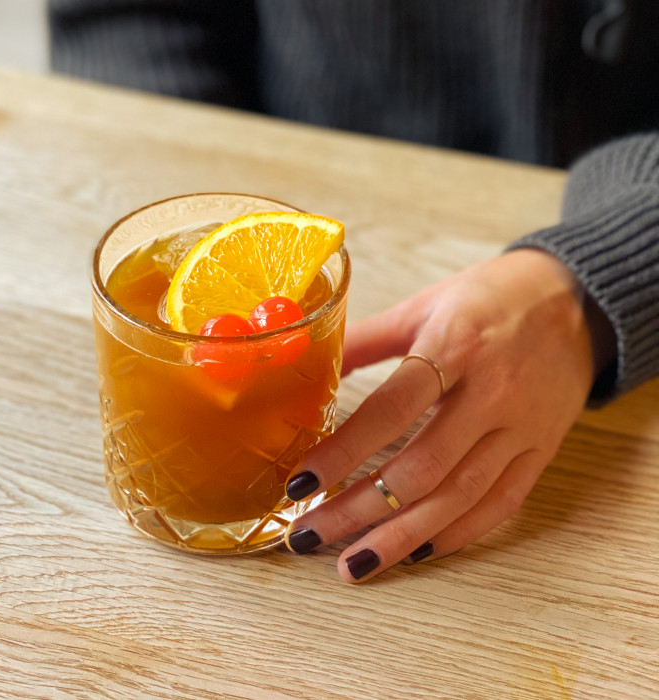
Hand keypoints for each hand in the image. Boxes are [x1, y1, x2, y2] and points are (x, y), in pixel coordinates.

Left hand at [284, 249, 601, 581]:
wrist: (577, 300)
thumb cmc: (489, 298)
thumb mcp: (423, 305)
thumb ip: (366, 338)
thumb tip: (310, 365)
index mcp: (454, 347)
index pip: (389, 410)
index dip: (342, 452)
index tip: (300, 483)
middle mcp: (491, 394)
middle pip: (420, 469)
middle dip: (358, 509)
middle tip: (308, 534)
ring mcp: (521, 429)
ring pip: (458, 497)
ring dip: (401, 536)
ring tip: (354, 563)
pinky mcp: (540, 452)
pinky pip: (500, 504)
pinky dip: (457, 534)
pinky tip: (415, 551)